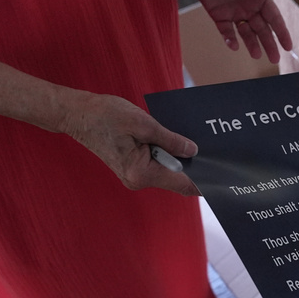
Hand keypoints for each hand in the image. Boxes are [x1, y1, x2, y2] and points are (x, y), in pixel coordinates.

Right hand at [57, 90, 199, 194]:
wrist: (77, 114)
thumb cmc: (105, 115)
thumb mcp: (143, 123)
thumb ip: (170, 140)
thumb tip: (192, 151)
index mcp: (140, 172)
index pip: (181, 183)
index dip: (203, 181)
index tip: (221, 177)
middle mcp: (138, 179)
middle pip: (176, 178)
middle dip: (193, 165)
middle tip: (211, 150)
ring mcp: (134, 175)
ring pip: (168, 170)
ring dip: (179, 157)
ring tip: (193, 141)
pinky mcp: (133, 167)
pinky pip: (158, 164)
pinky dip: (167, 154)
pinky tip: (174, 140)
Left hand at [174, 0, 292, 62]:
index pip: (273, 16)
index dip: (281, 31)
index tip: (288, 46)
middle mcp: (248, 5)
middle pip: (262, 28)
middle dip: (269, 43)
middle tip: (275, 59)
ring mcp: (233, 10)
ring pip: (246, 32)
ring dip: (252, 44)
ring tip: (257, 55)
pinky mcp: (217, 13)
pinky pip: (226, 30)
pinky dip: (230, 39)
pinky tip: (234, 46)